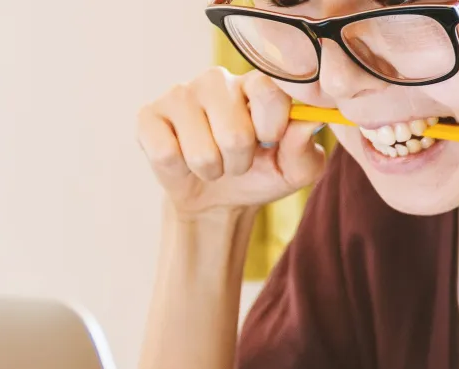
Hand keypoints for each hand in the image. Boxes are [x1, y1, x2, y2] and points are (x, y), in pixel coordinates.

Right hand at [136, 68, 326, 221]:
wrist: (217, 198)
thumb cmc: (261, 174)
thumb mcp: (295, 170)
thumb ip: (305, 148)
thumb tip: (309, 122)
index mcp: (256, 84)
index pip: (268, 90)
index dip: (272, 126)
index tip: (270, 141)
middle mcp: (217, 80)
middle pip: (235, 133)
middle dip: (240, 162)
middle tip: (237, 160)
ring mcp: (180, 94)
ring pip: (202, 151)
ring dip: (212, 170)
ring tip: (212, 162)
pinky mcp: (149, 115)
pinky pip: (167, 154)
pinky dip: (180, 171)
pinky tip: (183, 160)